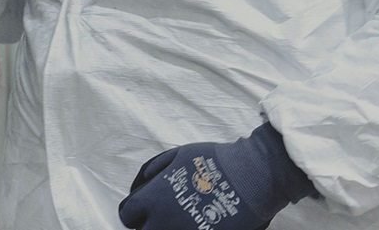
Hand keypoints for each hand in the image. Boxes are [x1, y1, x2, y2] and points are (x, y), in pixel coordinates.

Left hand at [117, 123, 315, 229]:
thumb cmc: (214, 161)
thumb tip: (141, 183)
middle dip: (149, 226)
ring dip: (168, 229)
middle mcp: (164, 220)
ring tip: (179, 222)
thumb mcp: (178, 155)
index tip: (141, 212)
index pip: (127, 215)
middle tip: (161, 219)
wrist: (250, 176)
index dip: (133, 214)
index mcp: (153, 198)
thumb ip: (155, 169)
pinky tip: (197, 225)